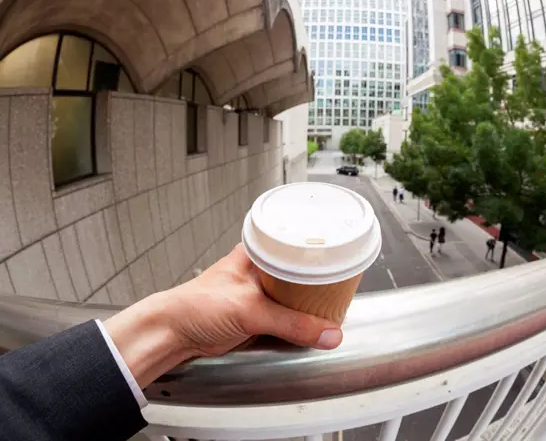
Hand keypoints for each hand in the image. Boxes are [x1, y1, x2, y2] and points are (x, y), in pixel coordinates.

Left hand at [104, 244, 343, 387]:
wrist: (173, 334)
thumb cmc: (195, 306)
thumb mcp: (250, 310)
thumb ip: (291, 323)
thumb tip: (327, 332)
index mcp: (256, 253)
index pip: (295, 242)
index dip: (318, 246)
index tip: (342, 252)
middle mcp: (259, 269)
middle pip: (299, 269)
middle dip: (319, 277)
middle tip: (343, 281)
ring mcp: (258, 292)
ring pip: (294, 292)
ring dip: (310, 300)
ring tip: (333, 300)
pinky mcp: (257, 314)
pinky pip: (286, 314)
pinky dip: (299, 319)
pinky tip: (312, 320)